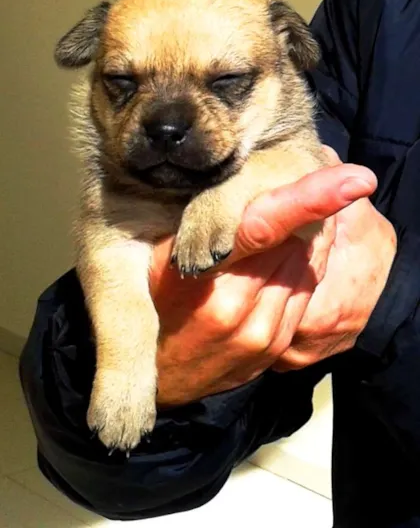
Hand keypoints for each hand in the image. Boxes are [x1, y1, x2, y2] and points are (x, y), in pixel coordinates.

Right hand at [150, 159, 379, 405]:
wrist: (155, 373)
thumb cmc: (151, 300)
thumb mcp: (159, 256)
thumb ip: (199, 223)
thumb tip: (242, 181)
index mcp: (205, 281)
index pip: (266, 228)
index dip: (312, 199)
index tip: (356, 179)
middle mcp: (240, 311)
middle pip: (297, 243)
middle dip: (308, 210)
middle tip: (304, 182)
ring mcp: (262, 336)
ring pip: (308, 269)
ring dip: (311, 238)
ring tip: (299, 216)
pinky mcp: (276, 350)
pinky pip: (307, 297)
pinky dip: (307, 268)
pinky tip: (295, 252)